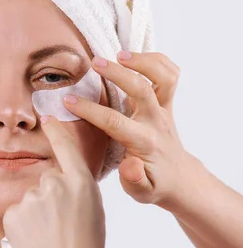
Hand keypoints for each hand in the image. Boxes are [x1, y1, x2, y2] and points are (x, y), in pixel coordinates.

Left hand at [2, 115, 105, 247]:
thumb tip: (61, 183)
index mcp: (80, 183)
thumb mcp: (93, 212)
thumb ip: (76, 191)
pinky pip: (17, 213)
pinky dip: (22, 225)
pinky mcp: (13, 212)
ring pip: (30, 198)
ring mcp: (32, 198)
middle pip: (46, 180)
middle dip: (49, 198)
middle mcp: (55, 184)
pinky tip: (34, 240)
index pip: (65, 147)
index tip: (47, 116)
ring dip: (35, 213)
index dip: (56, 130)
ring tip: (48, 237)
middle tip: (60, 225)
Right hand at [63, 51, 196, 206]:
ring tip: (119, 54)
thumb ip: (134, 180)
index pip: (114, 121)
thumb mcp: (141, 192)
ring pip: (163, 76)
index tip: (67, 101)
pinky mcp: (168, 102)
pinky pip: (170, 73)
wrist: (179, 179)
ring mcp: (165, 109)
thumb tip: (130, 165)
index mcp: (144, 142)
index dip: (89, 109)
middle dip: (117, 73)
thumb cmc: (154, 185)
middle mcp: (157, 121)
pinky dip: (156, 60)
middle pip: (141, 89)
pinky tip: (134, 58)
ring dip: (143, 61)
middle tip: (94, 63)